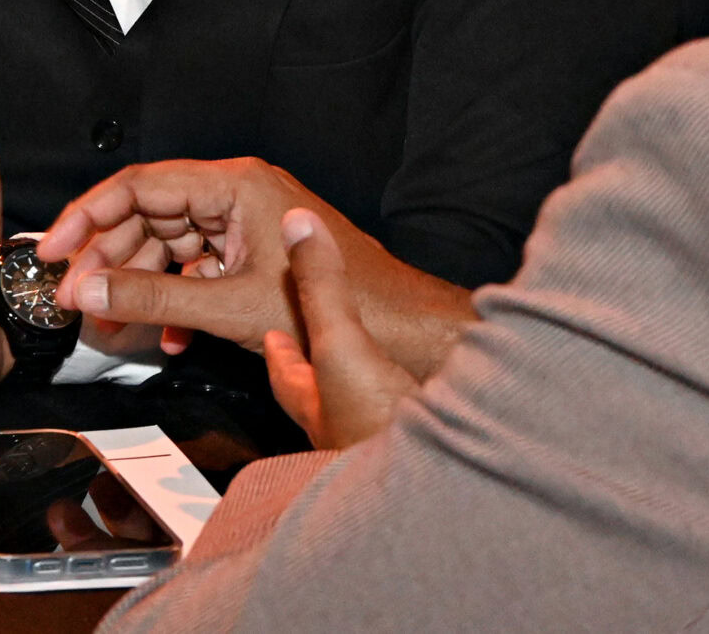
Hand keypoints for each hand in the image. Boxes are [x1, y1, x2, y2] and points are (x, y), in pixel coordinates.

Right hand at [37, 158, 475, 378]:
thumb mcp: (227, 304)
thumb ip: (152, 298)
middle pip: (148, 215)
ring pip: (168, 245)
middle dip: (107, 259)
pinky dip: (176, 298)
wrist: (391, 325)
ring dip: (139, 286)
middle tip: (74, 296)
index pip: (139, 185)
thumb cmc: (336, 301)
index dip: (87, 217)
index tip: (53, 249)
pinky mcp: (250, 252)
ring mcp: (244, 222)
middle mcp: (236, 194)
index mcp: (233, 185)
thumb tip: (90, 292)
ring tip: (112, 323)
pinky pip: (195, 266)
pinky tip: (171, 335)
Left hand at [263, 209, 418, 450]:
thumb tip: (297, 223)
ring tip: (373, 375)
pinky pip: (406, 428)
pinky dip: (408, 413)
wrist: (436, 485)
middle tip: (320, 349)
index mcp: (317, 401)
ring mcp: (380, 447)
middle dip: (320, 373)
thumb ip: (322, 284)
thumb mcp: (340, 342)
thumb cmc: (376, 430)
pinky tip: (426, 409)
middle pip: (323, 395)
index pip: (285, 373)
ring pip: (363, 414)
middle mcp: (344, 430)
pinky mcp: (419, 455)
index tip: (272, 337)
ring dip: (364, 394)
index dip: (278, 353)